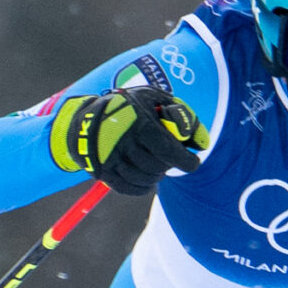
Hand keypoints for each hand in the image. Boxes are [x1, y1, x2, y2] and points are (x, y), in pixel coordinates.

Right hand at [50, 59, 209, 194]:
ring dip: (156, 175)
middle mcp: (123, 141)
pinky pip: (129, 188)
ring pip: (145, 179)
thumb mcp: (154, 99)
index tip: (193, 163)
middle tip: (170, 158)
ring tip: (157, 165)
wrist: (85, 118)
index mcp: (139, 123)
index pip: (168, 151)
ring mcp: (110, 158)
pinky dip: (142, 187)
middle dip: (170, 164)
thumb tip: (201, 142)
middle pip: (158, 166)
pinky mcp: (102, 171)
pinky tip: (147, 179)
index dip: (186, 161)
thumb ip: (181, 115)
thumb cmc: (129, 107)